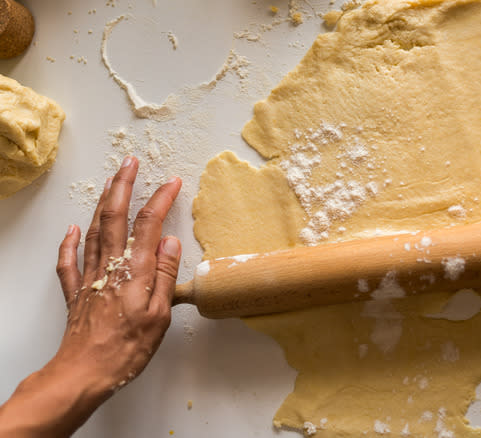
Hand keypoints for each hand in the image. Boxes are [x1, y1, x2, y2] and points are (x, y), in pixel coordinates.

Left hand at [0, 157, 182, 436]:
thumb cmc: (127, 348)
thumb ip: (165, 276)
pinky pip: (69, 260)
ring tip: (110, 183)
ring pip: (93, 230)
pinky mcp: (76, 292)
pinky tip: (72, 229)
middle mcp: (110, 267)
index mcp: (135, 271)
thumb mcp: (159, 315)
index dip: (160, 199)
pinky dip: (70, 241)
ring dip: (102, 203)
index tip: (171, 182)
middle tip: (130, 163)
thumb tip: (169, 242)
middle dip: (123, 186)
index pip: (149, 225)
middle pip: (115, 217)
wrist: (84, 371)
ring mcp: (90, 277)